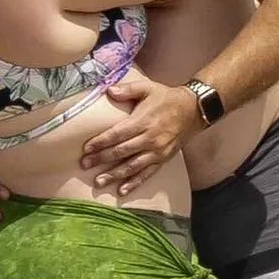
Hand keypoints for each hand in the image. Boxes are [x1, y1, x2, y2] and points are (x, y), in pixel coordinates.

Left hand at [79, 71, 198, 195]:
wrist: (194, 110)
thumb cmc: (167, 98)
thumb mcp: (148, 88)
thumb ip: (128, 89)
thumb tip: (109, 90)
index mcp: (143, 121)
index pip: (117, 134)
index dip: (101, 142)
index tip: (86, 148)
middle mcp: (149, 139)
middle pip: (121, 151)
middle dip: (101, 159)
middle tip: (84, 165)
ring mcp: (157, 152)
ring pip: (132, 166)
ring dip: (114, 175)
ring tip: (98, 182)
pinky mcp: (163, 159)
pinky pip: (147, 174)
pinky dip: (134, 183)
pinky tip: (122, 190)